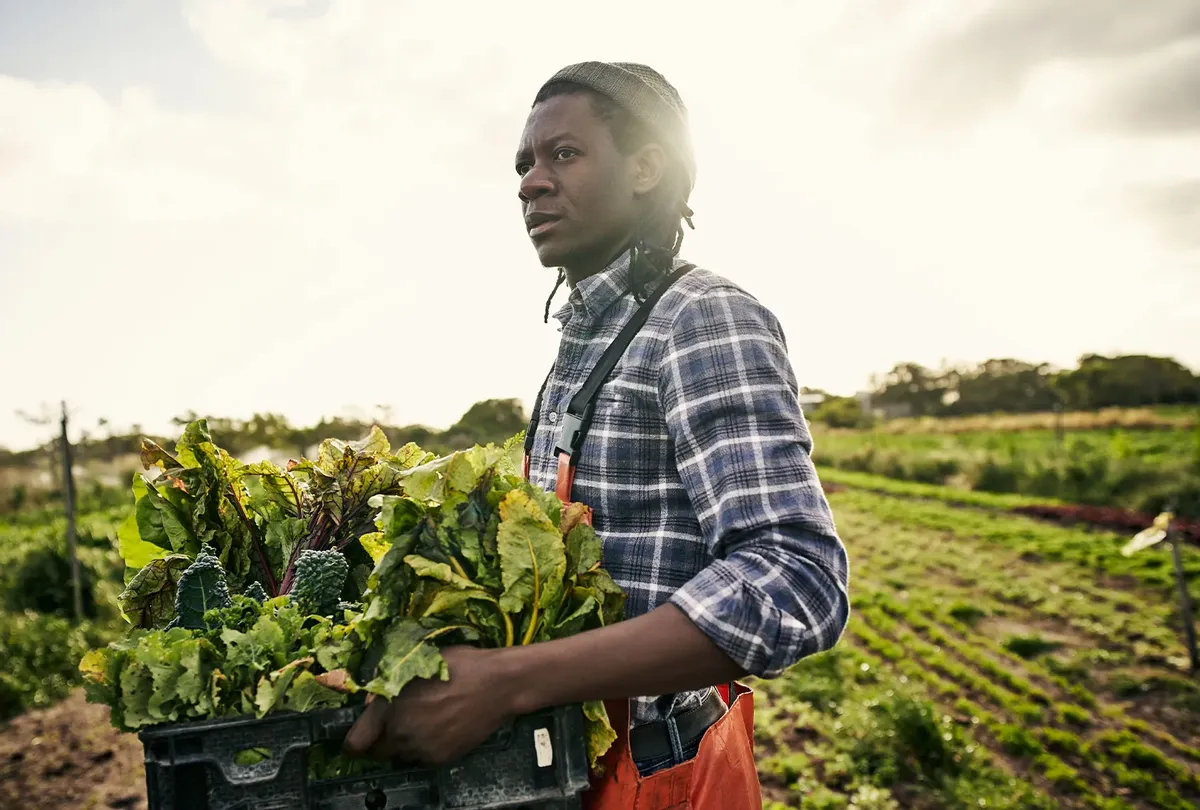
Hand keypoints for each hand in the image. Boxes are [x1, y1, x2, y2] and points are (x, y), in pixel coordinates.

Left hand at [342, 645, 516, 766]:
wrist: (497, 684)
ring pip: (402, 755)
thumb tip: (374, 703)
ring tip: (424, 722)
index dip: (353, 742)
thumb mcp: (418, 664)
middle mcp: (401, 733)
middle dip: (381, 741)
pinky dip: (426, 747)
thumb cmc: (459, 665)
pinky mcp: (441, 758)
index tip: (357, 738)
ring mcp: (422, 749)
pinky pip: (423, 758)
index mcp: (389, 707)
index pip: (356, 742)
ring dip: (405, 744)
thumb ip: (390, 687)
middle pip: (377, 753)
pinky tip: (441, 727)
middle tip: (395, 725)